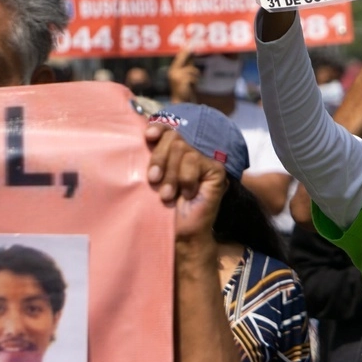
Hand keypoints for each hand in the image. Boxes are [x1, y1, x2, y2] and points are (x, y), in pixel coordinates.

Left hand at [146, 124, 227, 243]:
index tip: (148, 136)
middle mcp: (192, 153)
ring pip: (182, 149)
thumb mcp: (153, 178)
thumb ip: (152, 157)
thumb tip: (145, 134)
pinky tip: (187, 194)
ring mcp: (205, 161)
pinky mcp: (216, 170)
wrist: (179, 233)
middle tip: (154, 182)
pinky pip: (194, 161)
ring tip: (168, 195)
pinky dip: (186, 179)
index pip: (168, 130)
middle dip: (159, 159)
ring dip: (171, 175)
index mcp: (174, 153)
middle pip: (173, 137)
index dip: (159, 128)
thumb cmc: (161, 210)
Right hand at [167, 45, 199, 103]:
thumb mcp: (186, 77)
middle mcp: (173, 72)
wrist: (182, 103)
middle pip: (183, 59)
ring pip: (191, 70)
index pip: (179, 58)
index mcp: (173, 71)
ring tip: (193, 84)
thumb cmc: (185, 91)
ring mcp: (176, 76)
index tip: (189, 45)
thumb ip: (188, 67)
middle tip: (193, 48)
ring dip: (196, 76)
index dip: (184, 52)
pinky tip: (192, 87)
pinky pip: (193, 76)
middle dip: (188, 53)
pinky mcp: (181, 80)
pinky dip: (195, 81)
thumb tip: (192, 56)